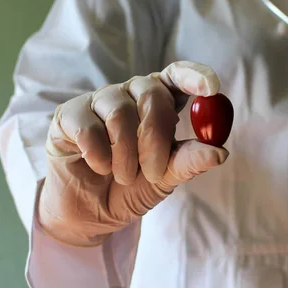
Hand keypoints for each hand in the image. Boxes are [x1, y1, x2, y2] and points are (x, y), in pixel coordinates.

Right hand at [37, 61, 228, 246]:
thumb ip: (189, 161)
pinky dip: (98, 155)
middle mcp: (129, 94)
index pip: (177, 75)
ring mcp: (97, 102)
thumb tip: (220, 152)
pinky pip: (88, 127)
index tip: (212, 88)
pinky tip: (98, 167)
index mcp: (157, 103)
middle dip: (156, 138)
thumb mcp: (165, 177)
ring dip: (125, 155)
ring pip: (119, 112)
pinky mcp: (67, 115)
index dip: (195, 76)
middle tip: (152, 171)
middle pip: (151, 93)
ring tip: (122, 176)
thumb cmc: (130, 188)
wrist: (90, 213)